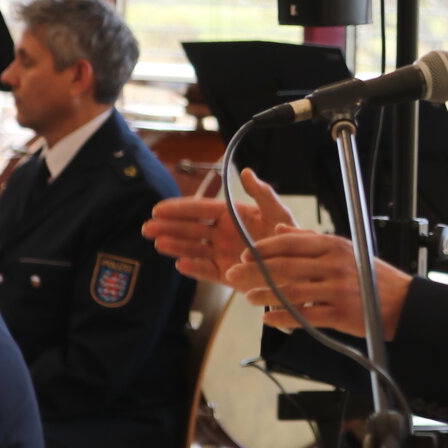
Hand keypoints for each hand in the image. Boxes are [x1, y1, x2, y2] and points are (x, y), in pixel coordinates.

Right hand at [143, 168, 294, 285]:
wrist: (299, 265)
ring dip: (176, 246)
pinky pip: (207, 271)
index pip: (201, 209)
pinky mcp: (227, 275)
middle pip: (191, 229)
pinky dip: (195, 269)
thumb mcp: (277, 211)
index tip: (159, 209)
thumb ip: (263, 193)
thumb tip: (247, 172)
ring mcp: (223, 254)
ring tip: (159, 244)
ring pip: (194, 249)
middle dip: (169, 227)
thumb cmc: (290, 235)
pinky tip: (181, 264)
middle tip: (147, 227)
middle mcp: (223, 234)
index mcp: (231, 215)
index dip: (180, 208)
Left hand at [227, 228, 412, 341]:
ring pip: (291, 292)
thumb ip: (309, 240)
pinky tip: (269, 319)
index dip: (263, 249)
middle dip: (254, 272)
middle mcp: (335, 265)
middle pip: (285, 267)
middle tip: (233, 276)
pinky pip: (305, 316)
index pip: (290, 244)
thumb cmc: (371, 277)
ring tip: (247, 298)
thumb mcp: (345, 250)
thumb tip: (278, 231)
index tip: (245, 255)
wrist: (402, 303)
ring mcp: (338, 290)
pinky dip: (284, 318)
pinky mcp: (341, 314)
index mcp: (334, 246)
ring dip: (264, 295)